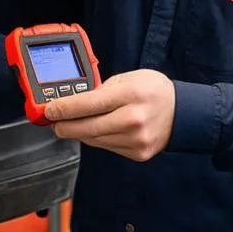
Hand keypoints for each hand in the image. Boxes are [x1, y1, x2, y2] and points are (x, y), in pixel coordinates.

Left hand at [43, 69, 174, 161]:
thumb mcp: (129, 78)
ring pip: (94, 140)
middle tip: (53, 121)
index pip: (89, 104)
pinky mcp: (137, 153)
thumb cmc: (154, 91)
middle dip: (64, 125)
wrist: (182, 113)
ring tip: (70, 124)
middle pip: (87, 127)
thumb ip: (102, 89)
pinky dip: (96, 139)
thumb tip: (76, 101)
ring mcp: (135, 139)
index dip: (65, 108)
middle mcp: (133, 119)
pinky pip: (106, 147)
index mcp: (131, 94)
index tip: (50, 109)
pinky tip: (93, 130)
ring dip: (78, 133)